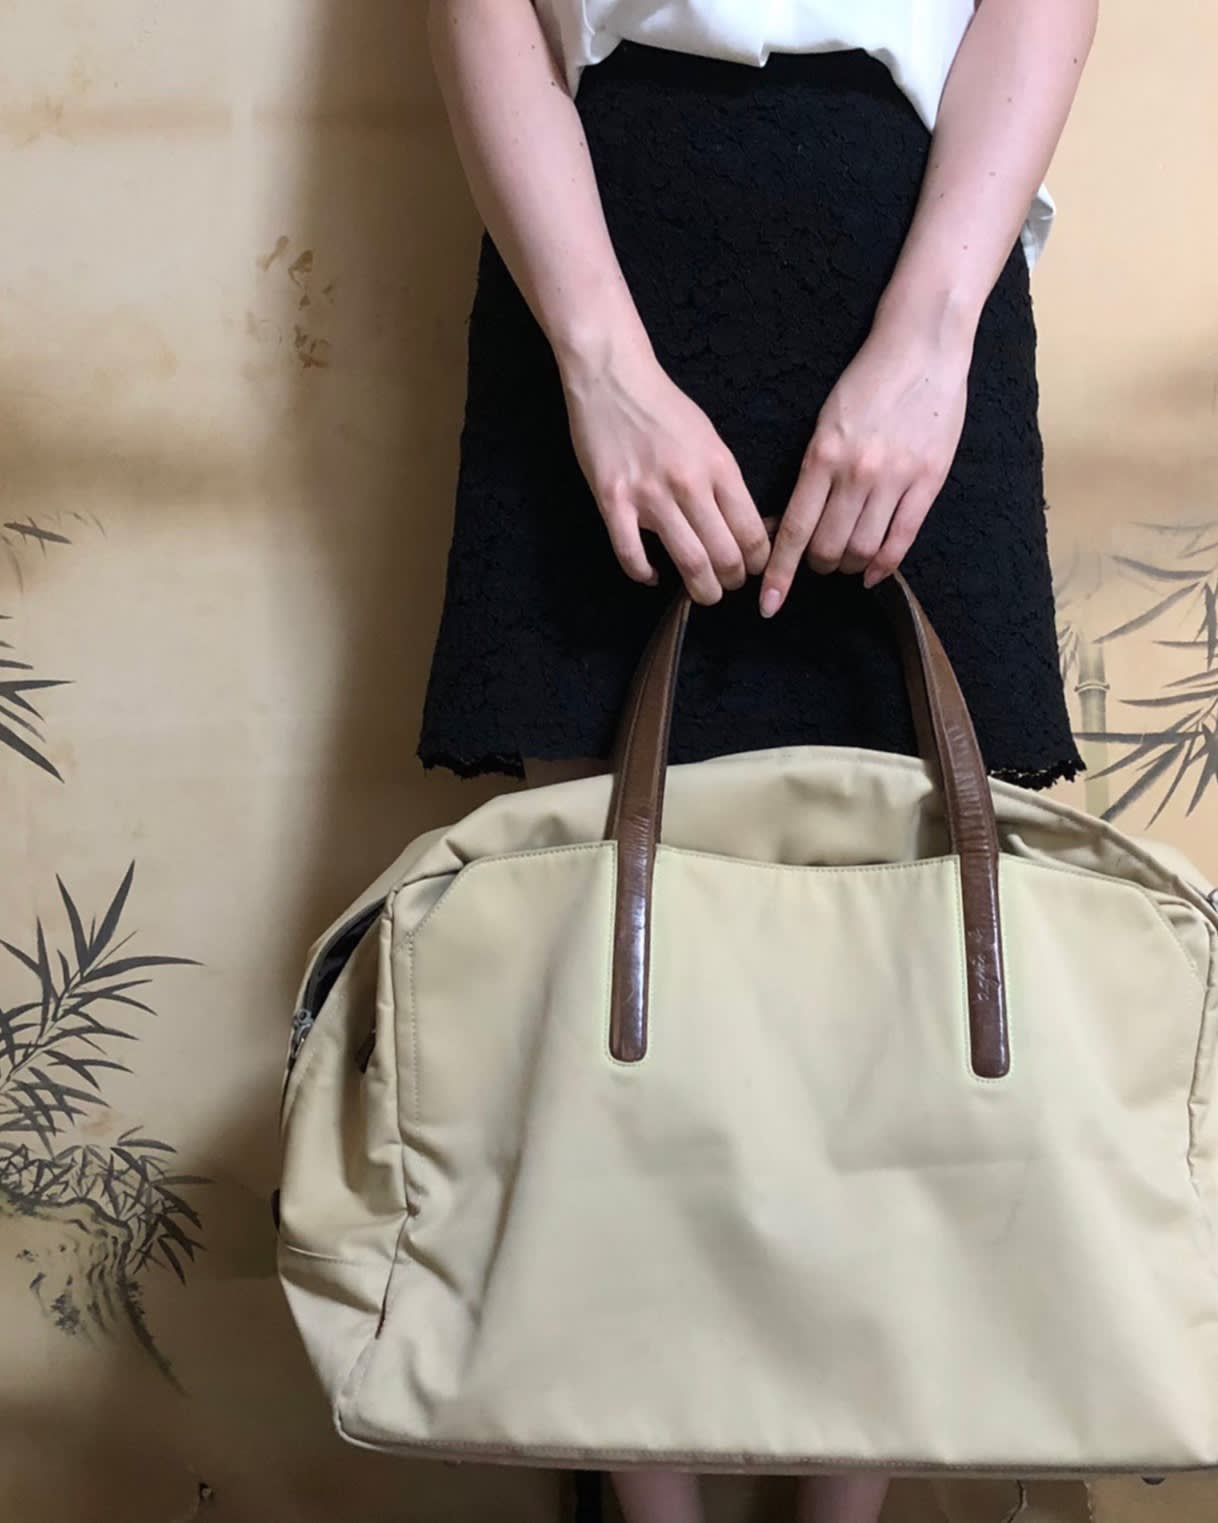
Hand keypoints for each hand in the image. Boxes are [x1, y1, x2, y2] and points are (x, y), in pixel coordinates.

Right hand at [559, 340, 771, 605]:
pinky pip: (631, 555)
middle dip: (732, 581)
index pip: (752, 532)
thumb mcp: (709, 438)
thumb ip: (725, 480)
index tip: (754, 569)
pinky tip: (652, 576)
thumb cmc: (663, 407)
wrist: (613, 376)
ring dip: (701, 589)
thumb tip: (745, 524)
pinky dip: (644, 575)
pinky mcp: (613, 501)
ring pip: (688, 562)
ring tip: (703, 593)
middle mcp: (689, 483)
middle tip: (729, 586)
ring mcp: (649, 495)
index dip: (759, 562)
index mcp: (719, 466)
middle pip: (724, 555)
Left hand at [758, 324, 971, 616]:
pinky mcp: (928, 479)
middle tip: (819, 563)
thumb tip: (794, 521)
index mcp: (822, 455)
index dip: (779, 572)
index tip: (767, 603)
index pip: (793, 529)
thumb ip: (813, 471)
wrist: (921, 345)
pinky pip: (902, 539)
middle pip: (828, 547)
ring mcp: (895, 478)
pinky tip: (873, 573)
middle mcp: (856, 472)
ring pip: (864, 549)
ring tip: (847, 562)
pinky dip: (884, 565)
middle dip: (819, 566)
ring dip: (850, 566)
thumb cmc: (867, 381)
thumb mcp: (826, 422)